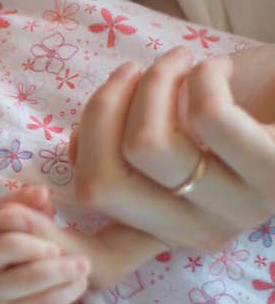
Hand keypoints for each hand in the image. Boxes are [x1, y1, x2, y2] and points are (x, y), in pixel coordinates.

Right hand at [0, 187, 89, 303]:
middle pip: (5, 246)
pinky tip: (80, 283)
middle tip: (58, 248)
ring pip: (26, 278)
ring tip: (82, 265)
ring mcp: (0, 290)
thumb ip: (33, 206)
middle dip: (34, 245)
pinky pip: (41, 303)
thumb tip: (40, 192)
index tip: (48, 209)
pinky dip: (64, 292)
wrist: (27, 293)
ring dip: (57, 270)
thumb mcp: (31, 226)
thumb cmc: (30, 251)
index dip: (22, 213)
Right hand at [70, 46, 274, 250]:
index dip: (57, 200)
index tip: (65, 145)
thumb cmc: (245, 103)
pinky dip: (202, 75)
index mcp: (168, 229)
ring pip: (147, 145)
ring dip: (155, 81)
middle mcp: (201, 233)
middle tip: (136, 72)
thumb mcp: (171, 129)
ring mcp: (242, 209)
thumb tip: (73, 151)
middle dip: (103, 109)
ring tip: (181, 62)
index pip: (97, 241)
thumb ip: (121, 149)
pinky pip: (208, 117)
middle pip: (102, 183)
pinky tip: (218, 70)